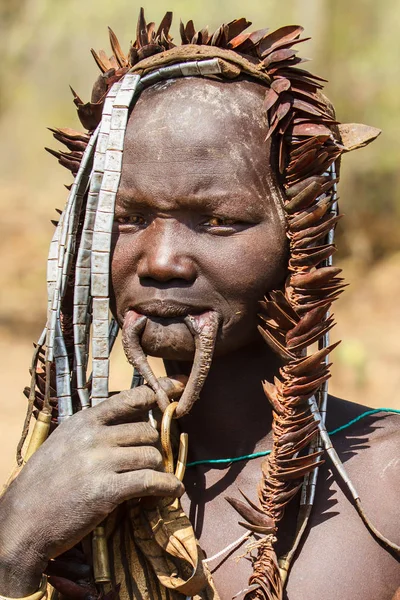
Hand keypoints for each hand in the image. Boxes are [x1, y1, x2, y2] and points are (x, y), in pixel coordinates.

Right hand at [0, 377, 184, 595]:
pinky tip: (172, 491)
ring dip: (158, 469)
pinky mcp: (107, 490)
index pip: (130, 398)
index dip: (157, 392)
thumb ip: (94, 430)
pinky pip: (150, 481)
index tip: (176, 389)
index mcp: (83, 421)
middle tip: (152, 461)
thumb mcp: (64, 443)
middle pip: (147, 430)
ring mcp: (99, 462)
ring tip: (153, 481)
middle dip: (153, 446)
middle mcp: (92, 436)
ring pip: (151, 455)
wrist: (22, 522)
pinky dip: (167, 487)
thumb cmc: (45, 483)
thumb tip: (134, 420)